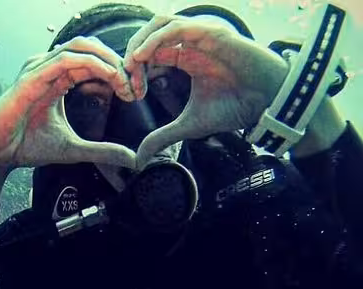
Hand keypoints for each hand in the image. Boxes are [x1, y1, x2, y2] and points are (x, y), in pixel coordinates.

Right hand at [0, 37, 137, 172]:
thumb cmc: (25, 147)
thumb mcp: (73, 149)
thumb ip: (102, 151)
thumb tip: (133, 159)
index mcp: (58, 78)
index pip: (94, 61)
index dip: (118, 72)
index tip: (135, 94)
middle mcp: (48, 67)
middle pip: (90, 47)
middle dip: (117, 62)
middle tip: (135, 83)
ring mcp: (38, 68)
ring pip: (81, 46)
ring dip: (108, 60)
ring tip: (125, 80)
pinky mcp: (31, 77)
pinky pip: (66, 59)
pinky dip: (92, 63)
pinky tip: (109, 75)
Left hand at [122, 15, 289, 165]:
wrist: (268, 103)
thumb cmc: (235, 107)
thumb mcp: (189, 125)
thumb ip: (163, 137)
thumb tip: (139, 158)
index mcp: (184, 57)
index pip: (149, 54)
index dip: (134, 72)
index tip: (130, 95)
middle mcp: (190, 43)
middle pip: (149, 35)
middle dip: (132, 55)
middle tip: (125, 80)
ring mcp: (201, 35)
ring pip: (160, 24)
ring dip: (140, 42)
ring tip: (130, 64)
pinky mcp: (211, 33)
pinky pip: (177, 28)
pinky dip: (155, 39)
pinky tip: (142, 57)